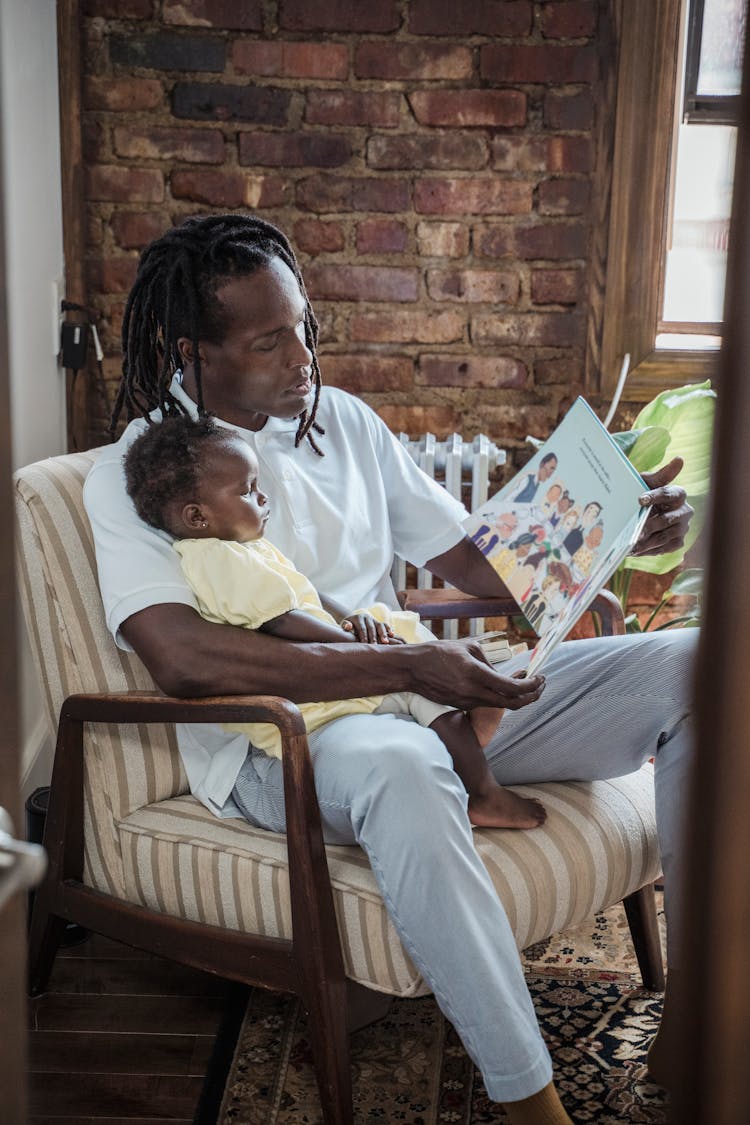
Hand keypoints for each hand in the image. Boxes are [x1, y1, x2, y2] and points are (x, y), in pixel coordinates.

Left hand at [341, 613, 404, 643]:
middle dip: (374, 637)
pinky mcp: (378, 622)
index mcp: (358, 618)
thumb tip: (348, 626)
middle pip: (372, 627)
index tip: (364, 644)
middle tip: (375, 646)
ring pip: (380, 625)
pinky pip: (385, 624)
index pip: (362, 628)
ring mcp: (374, 620)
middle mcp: (367, 617)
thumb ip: (345, 625)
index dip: (364, 636)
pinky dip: (389, 629)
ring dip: (383, 634)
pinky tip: (392, 635)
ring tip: (386, 642)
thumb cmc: (348, 625)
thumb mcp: (344, 624)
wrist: (353, 620)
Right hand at [411, 638, 545, 710]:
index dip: (531, 685)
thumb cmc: (438, 653)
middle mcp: (473, 692)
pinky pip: (486, 702)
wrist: (412, 669)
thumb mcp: (467, 647)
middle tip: (540, 684)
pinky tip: (503, 684)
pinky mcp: (461, 705)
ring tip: (526, 679)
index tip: (540, 677)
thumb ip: (489, 662)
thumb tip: (503, 673)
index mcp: (476, 674)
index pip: (512, 688)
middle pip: (512, 704)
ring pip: (500, 704)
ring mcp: (467, 702)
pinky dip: (500, 695)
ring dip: (516, 695)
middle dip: (532, 696)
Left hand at [632, 457, 693, 556]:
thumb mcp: (649, 482)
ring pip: (665, 536)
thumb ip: (661, 474)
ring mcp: (683, 528)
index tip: (640, 500)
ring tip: (631, 543)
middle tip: (635, 530)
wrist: (641, 511)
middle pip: (668, 519)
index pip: (669, 494)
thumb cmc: (645, 493)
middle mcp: (685, 511)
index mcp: (679, 493)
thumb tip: (680, 459)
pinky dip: (649, 550)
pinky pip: (664, 548)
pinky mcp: (677, 542)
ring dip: (647, 541)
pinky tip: (635, 550)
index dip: (655, 497)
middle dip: (650, 525)